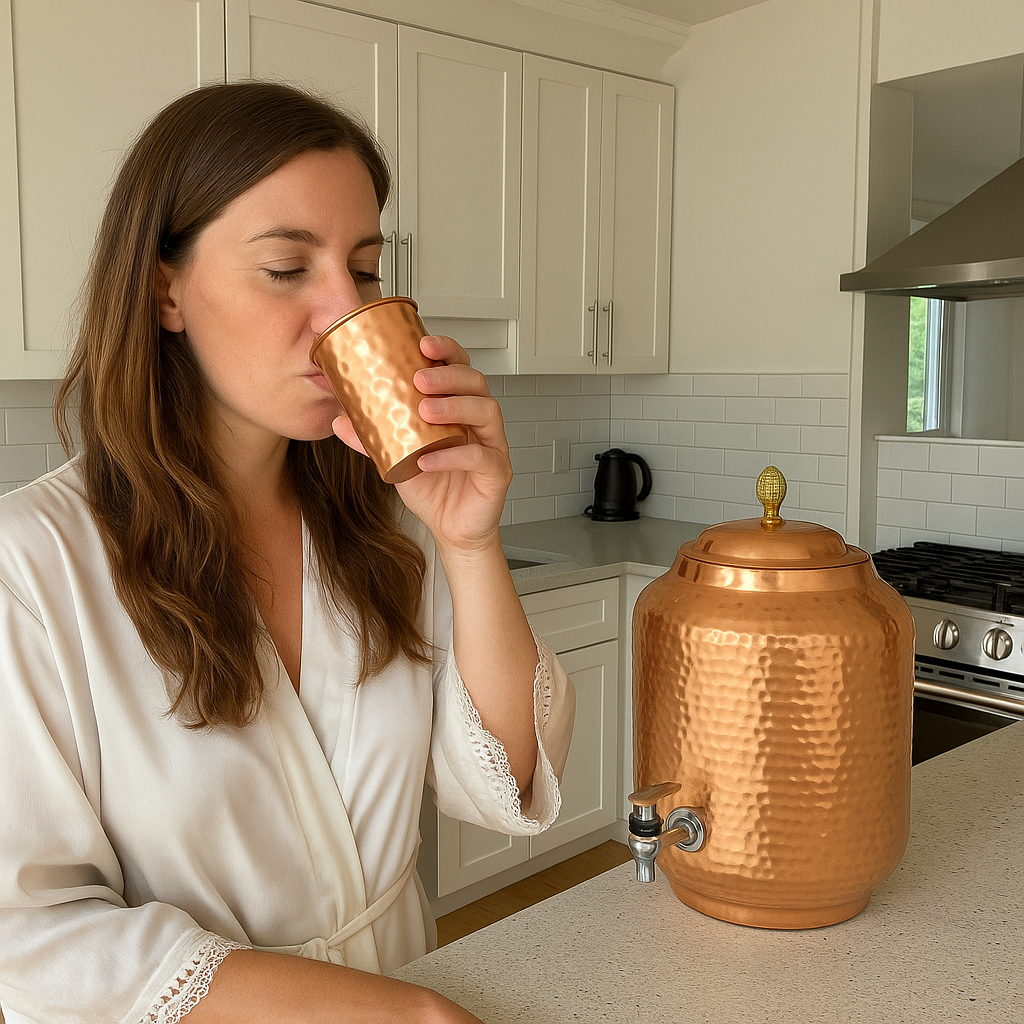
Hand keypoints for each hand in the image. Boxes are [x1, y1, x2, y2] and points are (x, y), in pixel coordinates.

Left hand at [332, 335, 510, 555]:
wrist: (451, 529)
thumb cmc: (433, 487)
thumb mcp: (395, 457)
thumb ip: (372, 437)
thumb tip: (339, 418)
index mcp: (459, 408)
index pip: (460, 367)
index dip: (447, 350)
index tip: (423, 342)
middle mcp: (480, 421)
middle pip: (477, 382)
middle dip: (449, 375)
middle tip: (419, 378)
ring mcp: (493, 445)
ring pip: (487, 412)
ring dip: (456, 406)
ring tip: (425, 410)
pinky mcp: (497, 473)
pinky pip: (482, 457)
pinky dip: (454, 455)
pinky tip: (430, 458)